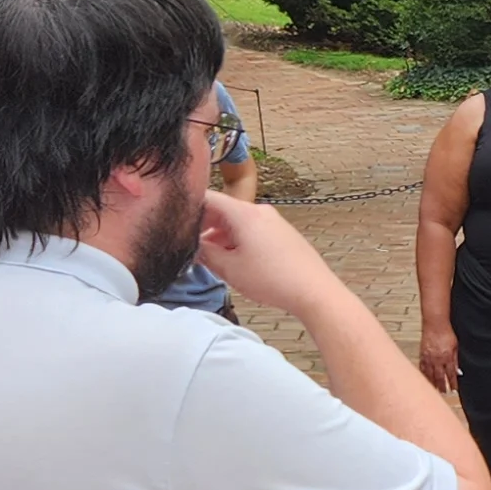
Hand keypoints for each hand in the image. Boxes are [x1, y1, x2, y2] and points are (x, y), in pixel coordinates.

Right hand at [198, 195, 343, 317]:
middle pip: (222, 210)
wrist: (314, 291)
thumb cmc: (274, 280)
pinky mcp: (282, 234)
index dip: (188, 210)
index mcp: (244, 213)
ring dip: (221, 237)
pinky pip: (253, 230)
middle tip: (190, 247)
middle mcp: (260, 211)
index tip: (176, 224)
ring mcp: (273, 221)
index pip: (207, 198)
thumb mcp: (229, 268)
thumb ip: (205, 253)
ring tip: (210, 259)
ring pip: (237, 222)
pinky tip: (233, 261)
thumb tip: (194, 246)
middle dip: (203, 227)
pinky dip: (238, 241)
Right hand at [421, 318, 459, 390]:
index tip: (454, 390)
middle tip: (445, 393)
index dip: (453, 383)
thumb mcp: (455, 346)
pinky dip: (424, 375)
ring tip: (435, 390)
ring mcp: (428, 358)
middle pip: (440, 377)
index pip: (451, 374)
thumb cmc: (446, 332)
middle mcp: (437, 359)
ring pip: (430, 374)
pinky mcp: (422, 355)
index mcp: (447, 357)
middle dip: (443, 386)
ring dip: (433, 383)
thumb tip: (458, 371)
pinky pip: (422, 368)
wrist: (434, 324)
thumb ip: (456, 359)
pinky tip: (425, 379)